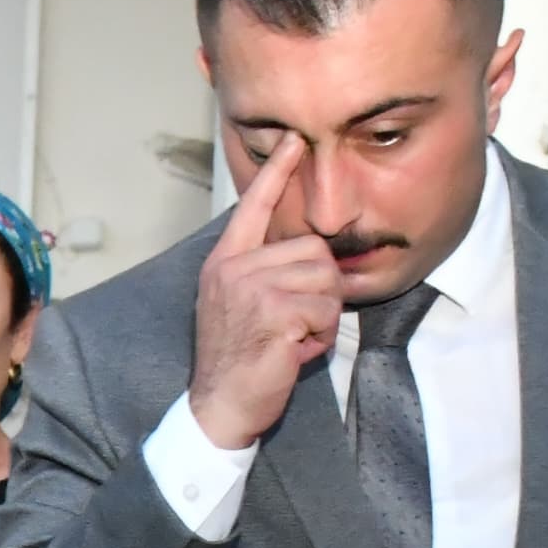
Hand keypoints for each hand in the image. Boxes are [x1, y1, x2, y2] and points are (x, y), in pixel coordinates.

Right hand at [187, 129, 351, 451]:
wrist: (220, 406)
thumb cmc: (237, 360)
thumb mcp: (239, 304)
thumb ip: (263, 273)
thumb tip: (310, 255)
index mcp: (225, 262)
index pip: (252, 207)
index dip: (275, 173)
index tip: (292, 141)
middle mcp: (234, 269)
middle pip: (313, 249)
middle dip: (320, 290)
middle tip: (297, 322)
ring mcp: (253, 289)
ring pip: (326, 280)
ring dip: (322, 315)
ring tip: (294, 337)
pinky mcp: (275, 313)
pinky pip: (327, 310)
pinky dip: (321, 336)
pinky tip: (295, 351)